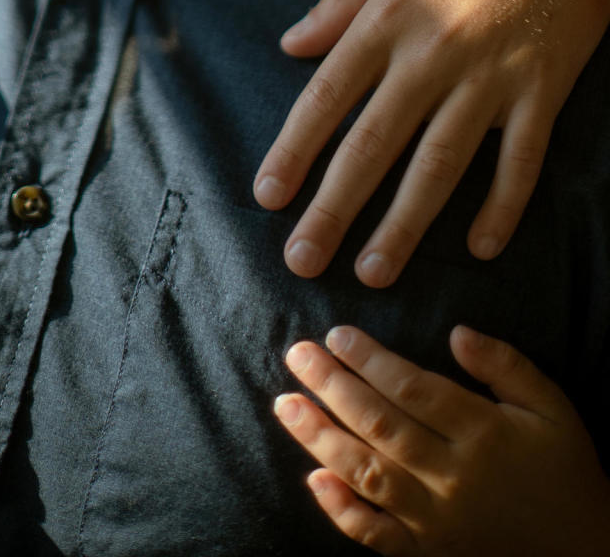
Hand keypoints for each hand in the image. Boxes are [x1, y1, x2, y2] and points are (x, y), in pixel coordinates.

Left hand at [254, 0, 609, 285]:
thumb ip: (340, 3)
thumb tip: (291, 45)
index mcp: (390, 15)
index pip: (329, 95)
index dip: (295, 148)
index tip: (268, 196)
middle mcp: (435, 51)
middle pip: (375, 142)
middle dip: (335, 207)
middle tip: (302, 260)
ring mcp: (493, 74)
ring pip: (440, 163)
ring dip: (404, 223)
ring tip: (373, 272)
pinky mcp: (543, 88)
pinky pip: (521, 160)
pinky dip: (502, 206)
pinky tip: (477, 248)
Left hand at [274, 326, 609, 555]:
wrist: (583, 551)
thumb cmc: (563, 467)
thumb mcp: (551, 407)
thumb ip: (505, 365)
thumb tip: (456, 332)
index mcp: (484, 434)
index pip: (413, 389)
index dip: (370, 360)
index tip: (336, 334)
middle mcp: (454, 477)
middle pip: (381, 425)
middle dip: (332, 387)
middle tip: (296, 353)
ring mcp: (437, 521)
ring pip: (369, 475)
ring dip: (321, 438)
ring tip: (286, 404)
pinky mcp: (428, 554)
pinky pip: (378, 536)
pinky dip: (343, 511)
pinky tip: (314, 480)